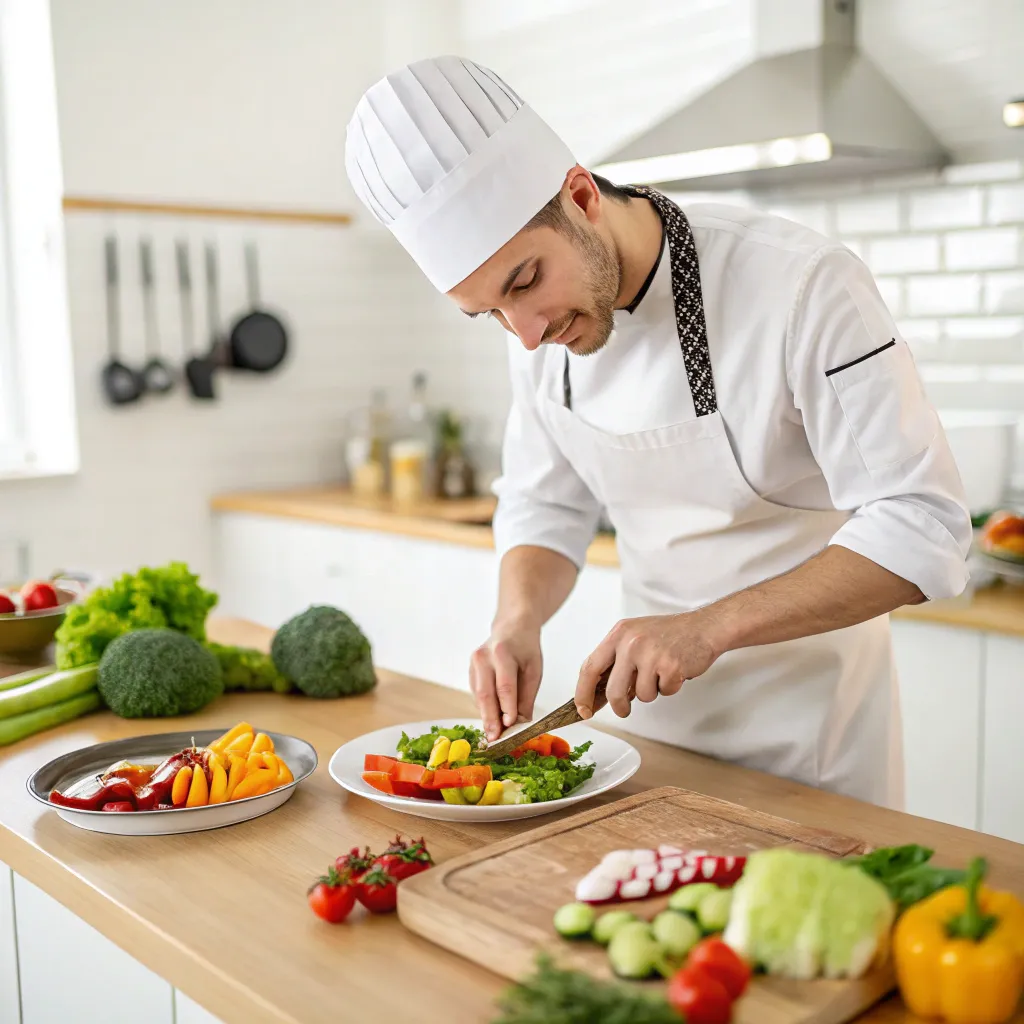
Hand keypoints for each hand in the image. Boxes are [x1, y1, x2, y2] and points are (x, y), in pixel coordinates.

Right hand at [470, 620, 543, 740]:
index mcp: (502, 653)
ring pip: (478, 696)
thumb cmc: (525, 649)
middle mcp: (482, 657)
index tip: (509, 726)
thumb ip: (526, 697)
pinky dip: (484, 708)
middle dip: (490, 718)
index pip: (504, 685)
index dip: (506, 707)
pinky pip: (477, 694)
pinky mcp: (470, 671)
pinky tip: (492, 720)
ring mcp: (473, 663)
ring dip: (486, 717)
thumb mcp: (533, 670)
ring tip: (494, 735)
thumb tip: (520, 724)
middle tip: (495, 738)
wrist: (511, 628)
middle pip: (485, 693)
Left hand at [575, 612, 722, 719]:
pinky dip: (670, 687)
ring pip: (641, 695)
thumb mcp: (635, 636)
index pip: (590, 667)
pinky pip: (663, 692)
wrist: (704, 627)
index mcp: (619, 633)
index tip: (582, 708)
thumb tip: (598, 692)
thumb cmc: (670, 634)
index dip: (583, 692)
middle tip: (624, 711)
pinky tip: (676, 670)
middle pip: (613, 690)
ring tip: (662, 672)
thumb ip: (617, 660)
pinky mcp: (670, 666)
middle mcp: (631, 642)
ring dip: (652, 691)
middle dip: (618, 706)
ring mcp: (650, 654)